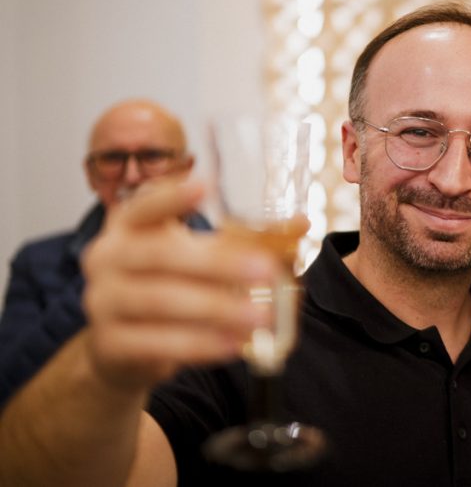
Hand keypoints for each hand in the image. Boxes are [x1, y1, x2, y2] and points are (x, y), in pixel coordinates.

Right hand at [81, 179, 276, 391]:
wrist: (119, 349)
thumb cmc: (165, 285)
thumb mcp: (192, 255)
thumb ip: (240, 240)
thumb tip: (302, 224)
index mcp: (127, 227)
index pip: (143, 205)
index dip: (170, 197)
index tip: (204, 186)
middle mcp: (107, 259)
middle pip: (160, 255)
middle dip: (218, 263)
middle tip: (267, 271)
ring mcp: (103, 302)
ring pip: (161, 302)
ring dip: (218, 309)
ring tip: (263, 316)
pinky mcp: (110, 345)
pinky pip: (159, 344)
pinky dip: (201, 344)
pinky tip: (236, 344)